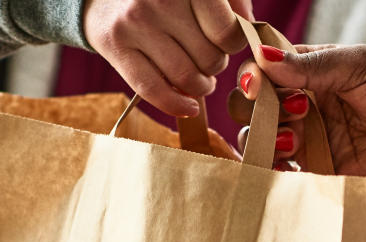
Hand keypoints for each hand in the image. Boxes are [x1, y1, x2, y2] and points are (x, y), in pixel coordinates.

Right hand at [83, 0, 253, 116]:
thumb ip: (232, 2)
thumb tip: (249, 30)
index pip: (227, 32)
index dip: (233, 44)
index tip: (225, 42)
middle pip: (209, 58)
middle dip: (215, 65)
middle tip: (206, 57)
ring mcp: (136, 22)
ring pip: (186, 78)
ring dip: (201, 86)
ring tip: (199, 78)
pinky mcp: (116, 46)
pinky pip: (154, 91)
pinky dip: (177, 106)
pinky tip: (189, 107)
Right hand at [234, 45, 365, 230]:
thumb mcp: (363, 66)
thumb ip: (312, 64)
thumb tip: (262, 59)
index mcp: (318, 71)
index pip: (269, 67)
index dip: (255, 72)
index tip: (259, 80)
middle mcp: (309, 105)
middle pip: (255, 105)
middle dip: (256, 106)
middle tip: (290, 109)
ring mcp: (313, 141)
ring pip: (261, 138)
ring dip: (265, 136)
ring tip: (295, 138)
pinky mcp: (321, 174)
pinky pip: (281, 173)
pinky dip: (272, 168)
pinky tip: (290, 162)